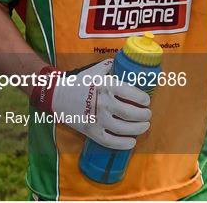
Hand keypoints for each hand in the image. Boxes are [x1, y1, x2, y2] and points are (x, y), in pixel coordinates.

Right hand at [31, 60, 150, 149]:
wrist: (58, 96)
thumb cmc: (80, 82)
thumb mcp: (96, 71)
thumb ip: (111, 67)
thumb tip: (126, 63)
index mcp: (106, 86)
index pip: (131, 94)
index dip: (143, 99)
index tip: (146, 101)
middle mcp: (103, 103)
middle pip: (130, 113)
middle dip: (144, 115)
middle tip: (148, 114)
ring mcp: (97, 119)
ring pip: (123, 129)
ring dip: (138, 129)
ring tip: (144, 126)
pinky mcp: (91, 132)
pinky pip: (111, 141)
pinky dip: (123, 144)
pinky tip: (132, 142)